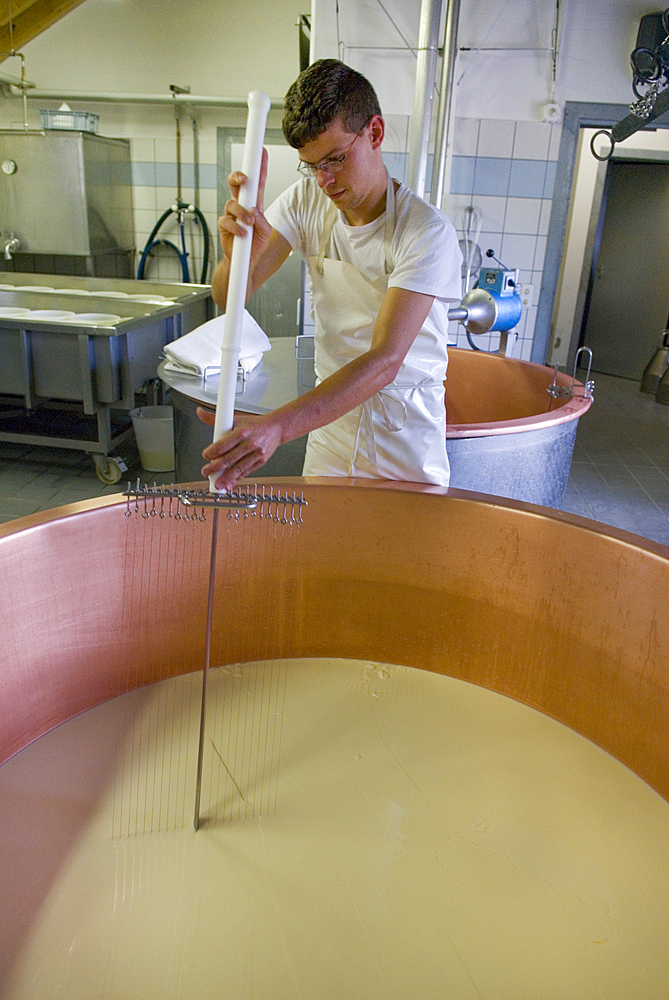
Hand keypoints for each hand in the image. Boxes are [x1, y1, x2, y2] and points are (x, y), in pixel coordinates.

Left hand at [197, 407, 282, 489]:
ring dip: (226, 478)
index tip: (206, 456)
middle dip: (215, 468)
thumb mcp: (236, 418)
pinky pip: (246, 472)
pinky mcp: (261, 462)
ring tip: (217, 483)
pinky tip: (230, 482)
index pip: (223, 445)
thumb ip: (216, 419)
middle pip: (229, 459)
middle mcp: (249, 444)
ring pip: (238, 468)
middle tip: (206, 471)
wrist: (276, 428)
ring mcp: (256, 454)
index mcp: (241, 432)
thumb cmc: (255, 424)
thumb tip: (201, 413)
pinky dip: (237, 478)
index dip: (212, 453)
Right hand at [217, 147, 271, 269]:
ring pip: (232, 203)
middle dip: (239, 176)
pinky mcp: (223, 225)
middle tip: (245, 179)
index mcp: (253, 203)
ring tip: (249, 223)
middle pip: (236, 183)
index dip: (259, 167)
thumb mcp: (264, 233)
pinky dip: (235, 227)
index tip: (263, 152)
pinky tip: (242, 234)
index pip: (257, 182)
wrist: (245, 262)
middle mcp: (241, 205)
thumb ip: (262, 222)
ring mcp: (231, 214)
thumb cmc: (255, 244)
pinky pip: (226, 221)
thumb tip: (254, 211)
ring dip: (241, 213)